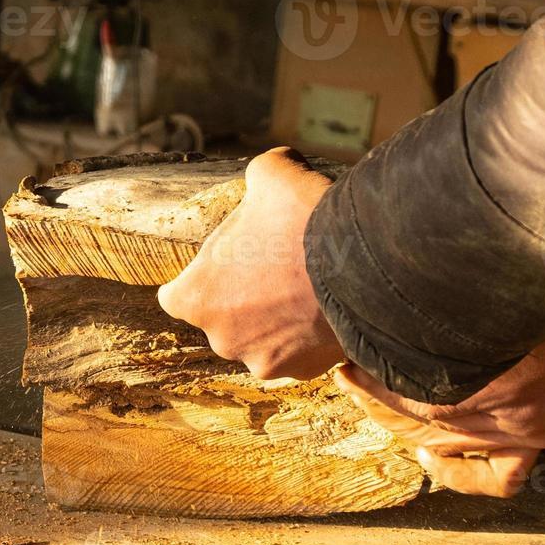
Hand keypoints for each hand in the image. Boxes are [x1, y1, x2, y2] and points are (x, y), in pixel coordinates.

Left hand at [158, 148, 344, 380]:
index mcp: (198, 298)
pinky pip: (300, 352)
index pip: (175, 295)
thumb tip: (267, 173)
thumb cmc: (305, 220)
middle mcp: (224, 339)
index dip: (198, 277)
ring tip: (304, 287)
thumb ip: (256, 178)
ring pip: (262, 338)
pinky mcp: (307, 372)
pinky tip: (325, 306)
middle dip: (242, 297)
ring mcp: (266, 361)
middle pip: (223, 318)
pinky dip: (308, 336)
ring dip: (276, 319)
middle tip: (272, 268)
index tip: (219, 265)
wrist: (368, 267)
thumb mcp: (271, 174)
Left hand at [334, 289, 544, 497]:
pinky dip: (462, 477)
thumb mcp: (480, 285)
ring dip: (403, 430)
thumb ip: (439, 309)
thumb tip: (391, 304)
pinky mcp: (541, 434)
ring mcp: (519, 427)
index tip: (345, 361)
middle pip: (415, 419)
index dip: (369, 380)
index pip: (403, 390)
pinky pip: (499, 478)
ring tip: (372, 407)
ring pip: (444, 445)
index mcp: (477, 368)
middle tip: (347, 380)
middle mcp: (495, 407)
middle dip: (374, 401)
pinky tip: (434, 463)